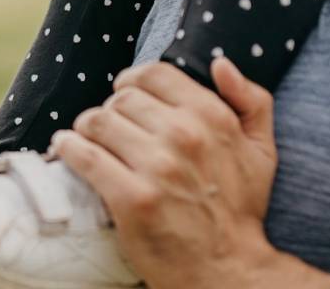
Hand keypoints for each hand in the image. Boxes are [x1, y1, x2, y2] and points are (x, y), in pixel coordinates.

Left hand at [49, 59, 302, 288]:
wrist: (228, 269)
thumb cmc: (241, 209)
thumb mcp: (262, 151)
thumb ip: (250, 100)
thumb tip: (220, 63)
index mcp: (211, 117)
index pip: (154, 74)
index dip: (134, 82)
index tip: (126, 97)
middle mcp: (183, 135)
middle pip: (122, 98)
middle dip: (112, 110)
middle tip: (111, 129)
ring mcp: (155, 167)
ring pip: (97, 121)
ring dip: (87, 129)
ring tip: (89, 141)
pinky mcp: (130, 198)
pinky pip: (84, 155)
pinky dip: (69, 148)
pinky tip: (67, 149)